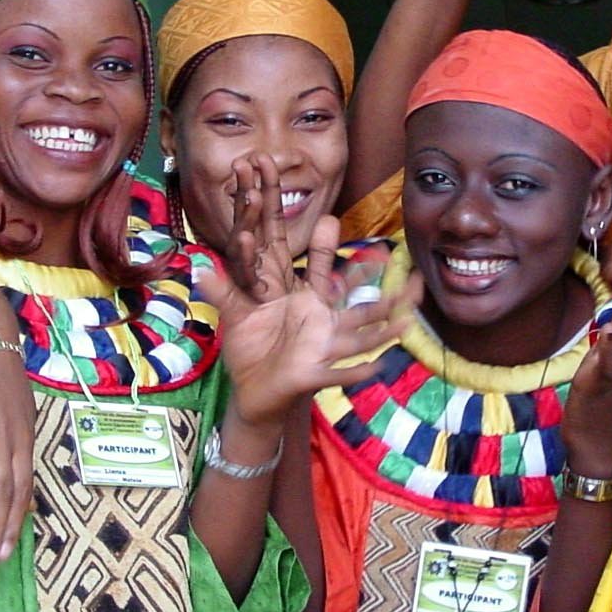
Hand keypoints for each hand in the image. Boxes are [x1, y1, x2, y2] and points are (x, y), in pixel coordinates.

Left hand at [198, 162, 418, 425]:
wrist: (254, 395)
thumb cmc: (250, 351)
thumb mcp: (235, 317)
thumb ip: (225, 291)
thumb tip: (203, 268)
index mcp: (297, 297)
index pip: (310, 264)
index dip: (319, 241)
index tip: (330, 216)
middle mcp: (315, 317)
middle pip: (344, 290)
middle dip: (366, 274)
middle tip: (392, 254)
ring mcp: (320, 345)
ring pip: (357, 330)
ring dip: (383, 322)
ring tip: (408, 315)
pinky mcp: (314, 373)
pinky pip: (339, 374)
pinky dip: (356, 372)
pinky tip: (375, 369)